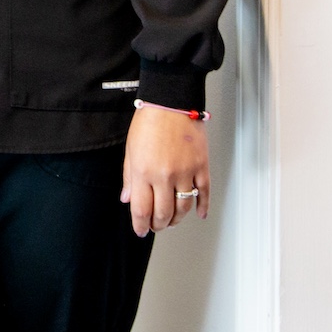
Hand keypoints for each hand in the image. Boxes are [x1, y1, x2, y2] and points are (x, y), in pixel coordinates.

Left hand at [121, 106, 208, 235]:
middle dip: (159, 225)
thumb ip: (129, 178)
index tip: (141, 230)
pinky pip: (203, 193)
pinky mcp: (201, 166)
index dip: (141, 225)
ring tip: (173, 220)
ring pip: (183, 208)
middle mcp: (164, 175)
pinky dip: (202, 207)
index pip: (141, 210)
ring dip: (177, 219)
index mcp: (143, 171)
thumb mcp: (130, 150)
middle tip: (157, 226)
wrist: (171, 101)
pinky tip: (199, 214)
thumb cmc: (149, 121)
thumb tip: (127, 199)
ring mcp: (185, 172)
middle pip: (163, 214)